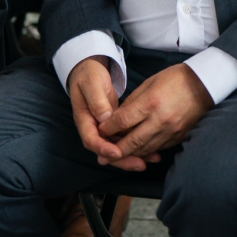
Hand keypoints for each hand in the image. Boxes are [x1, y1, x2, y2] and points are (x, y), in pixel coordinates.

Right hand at [67, 56, 148, 170]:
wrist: (89, 71)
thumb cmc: (89, 75)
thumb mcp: (91, 84)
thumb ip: (97, 101)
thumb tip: (105, 119)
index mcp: (84, 120)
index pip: (92, 140)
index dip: (104, 148)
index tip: (117, 152)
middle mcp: (93, 128)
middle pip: (106, 150)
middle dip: (123, 159)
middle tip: (140, 164)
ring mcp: (104, 128)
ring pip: (117, 147)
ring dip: (133, 155)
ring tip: (152, 159)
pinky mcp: (114, 126)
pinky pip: (124, 139)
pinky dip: (136, 145)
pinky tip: (152, 149)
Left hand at [98, 64, 212, 165]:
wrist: (204, 84)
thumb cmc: (175, 79)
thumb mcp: (150, 83)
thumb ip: (132, 102)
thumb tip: (117, 118)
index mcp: (151, 103)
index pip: (123, 121)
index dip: (108, 129)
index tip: (100, 131)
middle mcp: (160, 120)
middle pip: (132, 142)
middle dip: (115, 151)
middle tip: (102, 157)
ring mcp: (171, 131)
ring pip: (145, 149)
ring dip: (129, 155)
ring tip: (116, 158)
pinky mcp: (178, 137)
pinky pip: (158, 148)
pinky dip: (146, 152)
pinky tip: (137, 154)